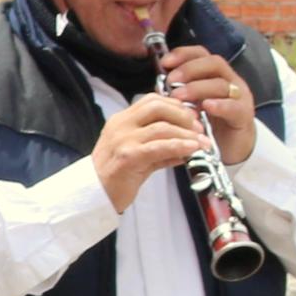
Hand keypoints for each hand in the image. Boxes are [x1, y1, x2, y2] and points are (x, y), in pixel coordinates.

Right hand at [90, 94, 216, 211]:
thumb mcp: (138, 156)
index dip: (176, 105)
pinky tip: (192, 150)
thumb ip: (160, 148)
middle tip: (199, 128)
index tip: (192, 117)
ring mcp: (123, 139)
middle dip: (183, 115)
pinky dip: (180, 146)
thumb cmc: (115, 177)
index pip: (152, 100)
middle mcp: (121, 125)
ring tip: (203, 143)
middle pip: (158, 106)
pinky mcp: (129, 156)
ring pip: (162, 127)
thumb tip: (186, 147)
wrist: (93, 196)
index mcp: (121, 120)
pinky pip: (160, 146)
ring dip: (187, 134)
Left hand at [157, 44, 259, 164]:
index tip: (165, 62)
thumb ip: (178, 93)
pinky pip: (234, 106)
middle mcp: (230, 80)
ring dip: (198, 88)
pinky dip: (220, 105)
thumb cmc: (209, 124)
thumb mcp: (191, 105)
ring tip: (179, 96)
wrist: (232, 148)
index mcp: (215, 75)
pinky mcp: (244, 115)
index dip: (183, 54)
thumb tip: (158, 85)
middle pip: (213, 64)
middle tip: (171, 81)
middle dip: (189, 69)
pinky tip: (206, 106)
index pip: (201, 54)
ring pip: (222, 84)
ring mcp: (239, 97)